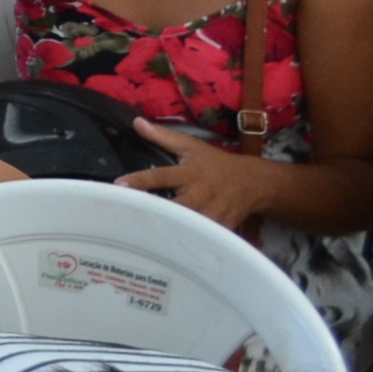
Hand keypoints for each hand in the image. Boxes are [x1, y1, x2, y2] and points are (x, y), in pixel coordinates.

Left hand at [121, 121, 286, 233]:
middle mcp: (201, 194)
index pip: (161, 176)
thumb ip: (163, 136)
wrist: (254, 183)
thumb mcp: (191, 147)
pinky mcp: (222, 229)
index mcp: (191, 172)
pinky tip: (168, 249)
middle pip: (177, 207)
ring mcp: (213, 214)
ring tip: (142, 236)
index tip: (118, 185)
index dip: (140, 181)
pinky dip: (188, 243)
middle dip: (156, 213)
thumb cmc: (215, 164)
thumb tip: (136, 122)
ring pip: (190, 227)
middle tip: (126, 217)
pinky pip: (203, 239)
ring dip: (169, 231)